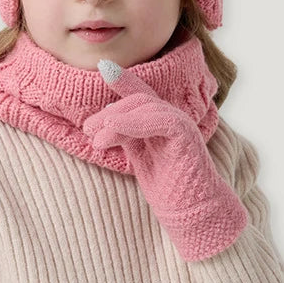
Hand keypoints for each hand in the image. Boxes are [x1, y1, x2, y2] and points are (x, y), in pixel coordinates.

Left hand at [84, 61, 247, 260]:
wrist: (195, 215)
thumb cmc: (170, 192)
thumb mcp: (141, 159)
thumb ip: (129, 137)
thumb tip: (107, 120)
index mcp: (162, 124)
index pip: (142, 96)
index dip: (123, 80)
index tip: (103, 67)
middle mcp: (173, 119)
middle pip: (140, 100)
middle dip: (111, 111)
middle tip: (89, 129)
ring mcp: (182, 125)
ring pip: (147, 106)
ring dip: (117, 119)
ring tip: (97, 139)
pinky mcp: (185, 136)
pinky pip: (159, 119)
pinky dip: (133, 122)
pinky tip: (114, 130)